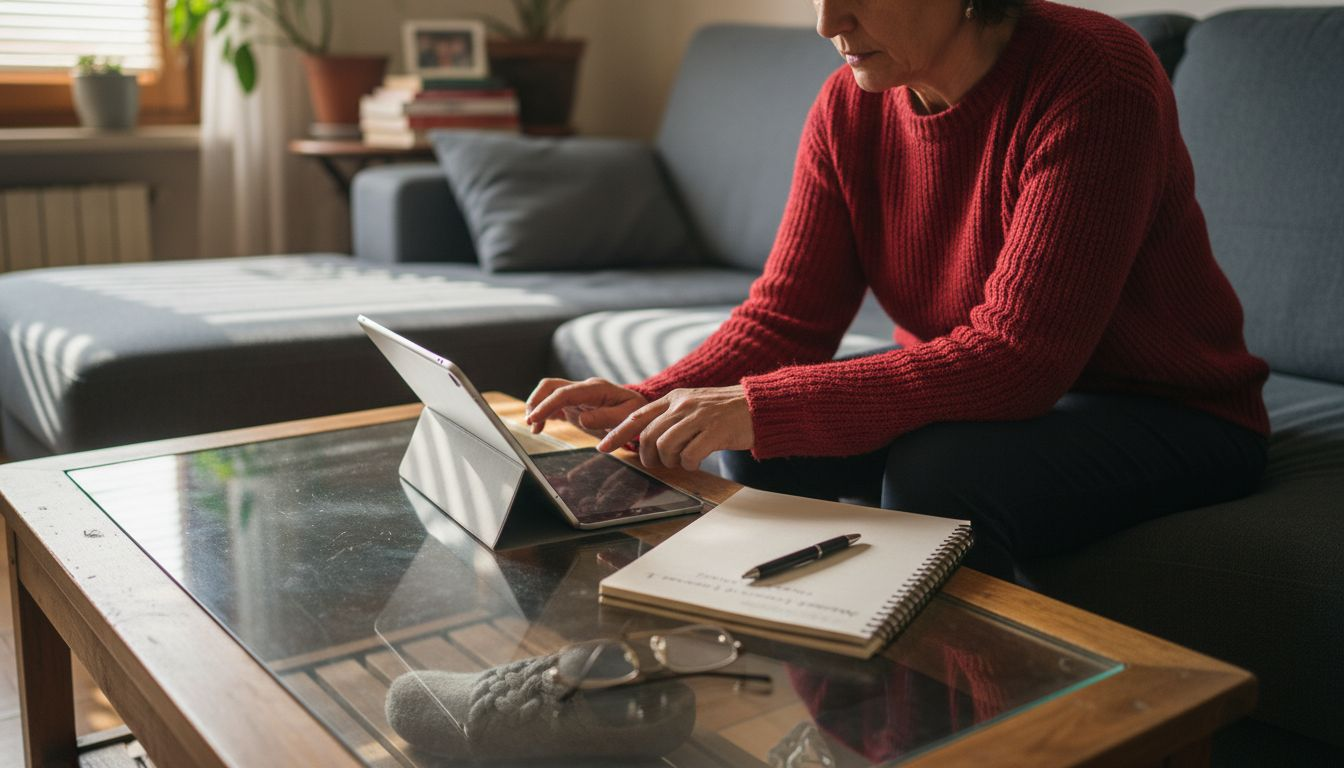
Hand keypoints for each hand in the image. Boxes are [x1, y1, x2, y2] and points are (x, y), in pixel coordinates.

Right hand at [524, 377, 647, 436]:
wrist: (638, 409)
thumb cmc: (635, 413)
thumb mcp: (629, 417)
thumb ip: (607, 418)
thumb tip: (583, 420)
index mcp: (596, 389)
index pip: (565, 393)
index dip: (547, 404)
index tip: (535, 418)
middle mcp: (584, 387)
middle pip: (552, 386)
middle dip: (536, 401)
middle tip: (530, 422)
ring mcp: (578, 394)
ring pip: (549, 392)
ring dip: (537, 406)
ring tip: (534, 427)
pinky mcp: (574, 403)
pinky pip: (553, 403)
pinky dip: (543, 413)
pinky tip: (540, 427)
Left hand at [598, 385, 753, 470]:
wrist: (758, 406)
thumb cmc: (725, 411)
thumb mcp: (693, 405)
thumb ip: (671, 417)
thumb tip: (647, 439)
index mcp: (674, 397)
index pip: (637, 415)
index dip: (617, 432)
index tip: (602, 446)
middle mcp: (683, 404)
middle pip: (648, 436)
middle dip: (648, 457)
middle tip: (658, 464)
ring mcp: (699, 417)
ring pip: (665, 446)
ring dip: (670, 461)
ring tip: (682, 461)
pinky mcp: (714, 432)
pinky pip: (689, 456)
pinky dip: (689, 465)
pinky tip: (696, 462)